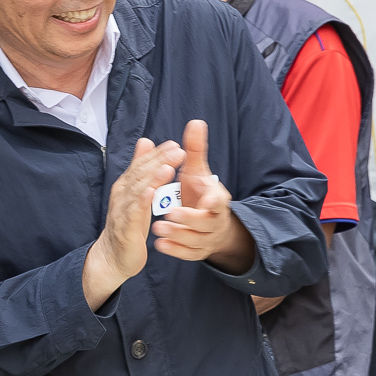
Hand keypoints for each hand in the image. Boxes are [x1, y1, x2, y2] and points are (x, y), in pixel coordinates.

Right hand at [83, 138, 185, 308]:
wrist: (113, 256)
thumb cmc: (128, 224)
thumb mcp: (136, 194)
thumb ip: (140, 169)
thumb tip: (145, 141)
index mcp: (126, 185)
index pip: (142, 164)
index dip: (157, 154)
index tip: (175, 144)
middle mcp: (122, 194)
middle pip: (140, 173)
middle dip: (159, 161)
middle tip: (178, 150)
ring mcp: (122, 210)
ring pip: (137, 190)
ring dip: (152, 178)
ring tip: (168, 168)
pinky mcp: (125, 227)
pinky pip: (133, 212)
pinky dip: (141, 201)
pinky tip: (151, 193)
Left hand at [152, 120, 253, 272]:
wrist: (211, 223)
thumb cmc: (201, 193)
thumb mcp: (199, 171)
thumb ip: (195, 150)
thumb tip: (195, 122)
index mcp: (218, 200)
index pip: (219, 202)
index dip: (211, 202)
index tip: (201, 199)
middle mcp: (215, 221)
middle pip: (205, 224)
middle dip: (187, 220)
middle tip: (166, 214)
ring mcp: (207, 238)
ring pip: (195, 241)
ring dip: (177, 235)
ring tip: (157, 228)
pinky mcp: (198, 251)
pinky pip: (188, 254)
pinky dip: (175, 250)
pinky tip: (160, 245)